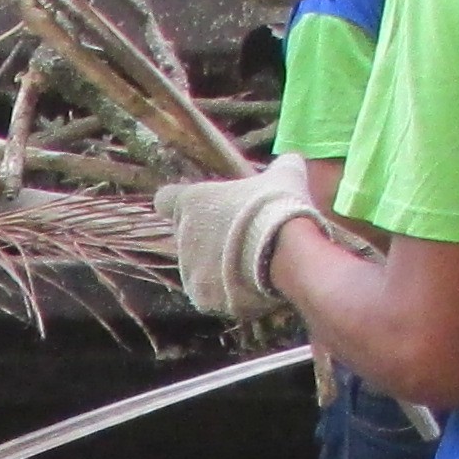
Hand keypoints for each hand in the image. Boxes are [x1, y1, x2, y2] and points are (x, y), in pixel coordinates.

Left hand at [154, 155, 321, 318]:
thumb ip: (282, 166)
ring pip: (199, 269)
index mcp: (190, 202)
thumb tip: (292, 159)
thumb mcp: (285, 176)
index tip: (204, 209)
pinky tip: (252, 286)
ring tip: (253, 266)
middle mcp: (182, 236)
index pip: (166, 200)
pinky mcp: (202, 298)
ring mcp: (190, 270)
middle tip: (244, 240)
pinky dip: (228, 294)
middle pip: (189, 238)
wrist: (287, 254)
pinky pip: (212, 295)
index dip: (182, 204)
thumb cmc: (278, 207)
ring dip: (218, 268)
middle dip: (211, 240)